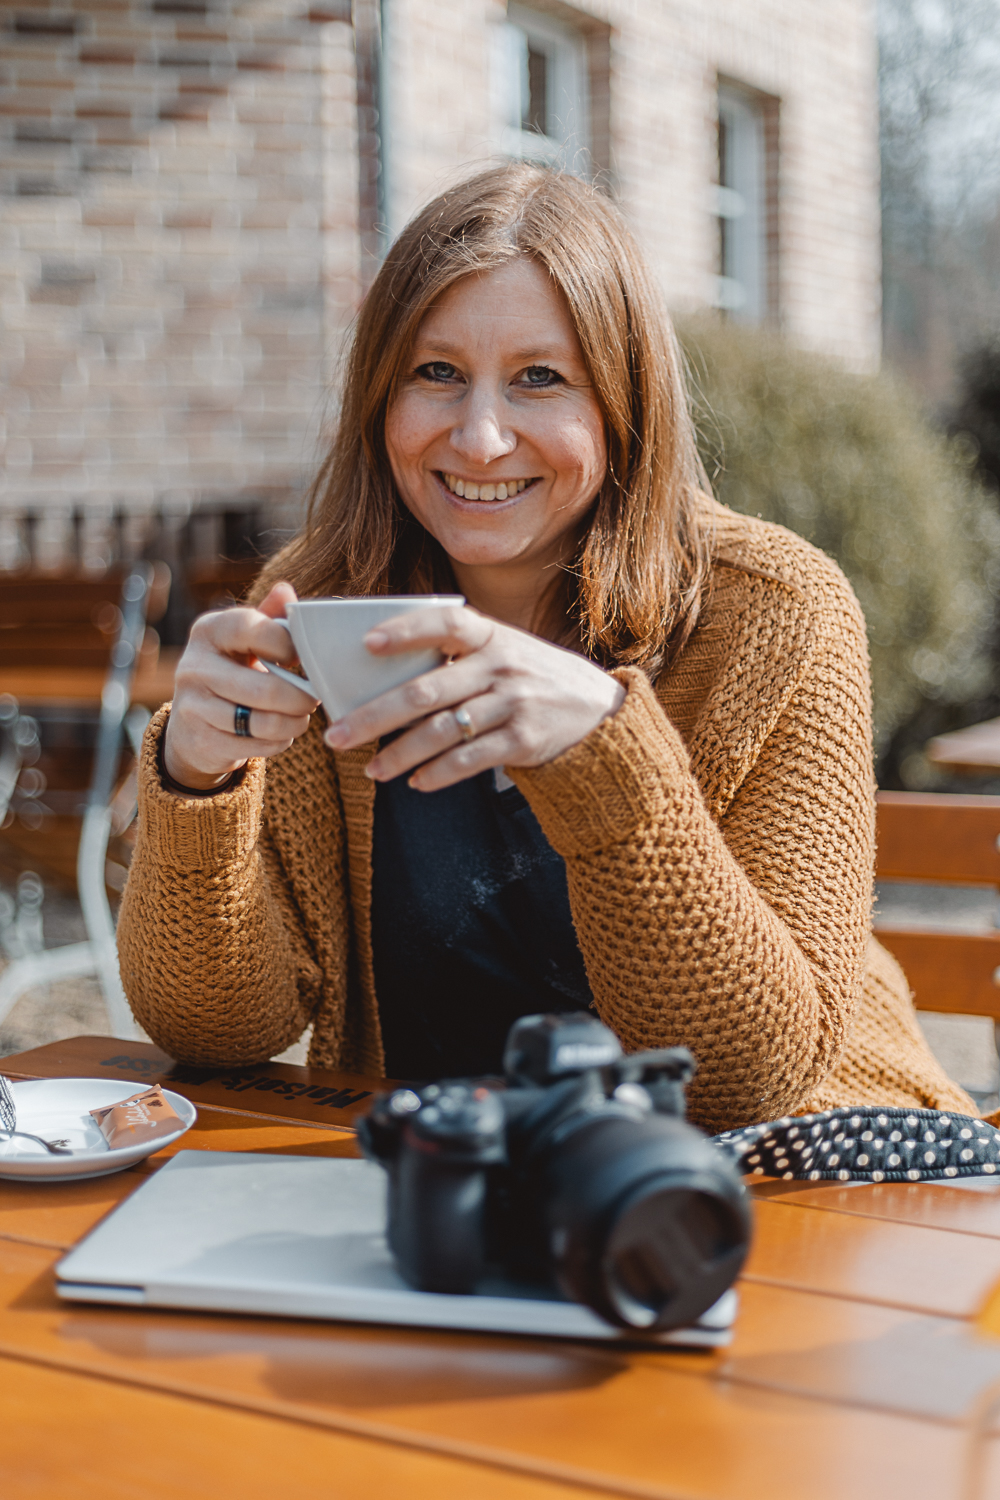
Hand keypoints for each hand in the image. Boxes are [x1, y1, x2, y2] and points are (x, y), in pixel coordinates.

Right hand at [163, 582, 319, 791]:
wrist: (192, 724)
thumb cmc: (233, 670)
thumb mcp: (245, 640)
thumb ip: (269, 617)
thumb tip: (285, 590)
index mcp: (209, 630)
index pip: (253, 629)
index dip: (287, 644)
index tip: (300, 658)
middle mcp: (194, 666)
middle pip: (267, 689)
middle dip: (302, 698)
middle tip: (314, 699)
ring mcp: (193, 705)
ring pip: (264, 722)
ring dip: (295, 723)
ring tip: (302, 717)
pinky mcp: (201, 740)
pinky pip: (256, 746)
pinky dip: (278, 742)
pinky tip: (281, 733)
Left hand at [323, 604, 625, 790]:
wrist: (598, 709)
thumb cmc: (530, 676)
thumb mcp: (503, 650)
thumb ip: (457, 653)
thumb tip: (381, 664)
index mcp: (491, 635)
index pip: (445, 624)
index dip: (406, 631)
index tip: (366, 644)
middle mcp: (501, 666)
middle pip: (425, 691)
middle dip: (373, 716)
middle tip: (336, 736)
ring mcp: (513, 703)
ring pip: (441, 731)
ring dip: (399, 754)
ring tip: (370, 770)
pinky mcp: (524, 740)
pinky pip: (470, 759)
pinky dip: (438, 773)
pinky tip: (415, 783)